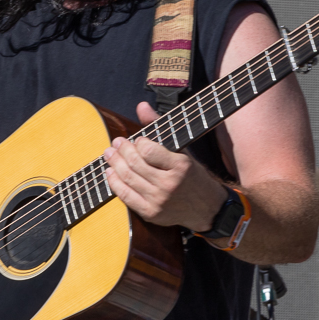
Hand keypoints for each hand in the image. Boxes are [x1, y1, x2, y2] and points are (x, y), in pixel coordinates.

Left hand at [102, 102, 227, 229]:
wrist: (208, 209)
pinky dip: (114, 182)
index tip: (136, 139)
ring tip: (109, 154)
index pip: (148, 150)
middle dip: (121, 150)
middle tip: (115, 143)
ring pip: (127, 178)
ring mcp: (159, 201)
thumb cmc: (192, 176)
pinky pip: (125, 196)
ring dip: (114, 163)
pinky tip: (110, 172)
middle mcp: (170, 184)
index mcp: (181, 166)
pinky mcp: (151, 214)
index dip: (137, 142)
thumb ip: (160, 126)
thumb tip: (141, 106)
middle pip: (134, 164)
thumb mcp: (182, 150)